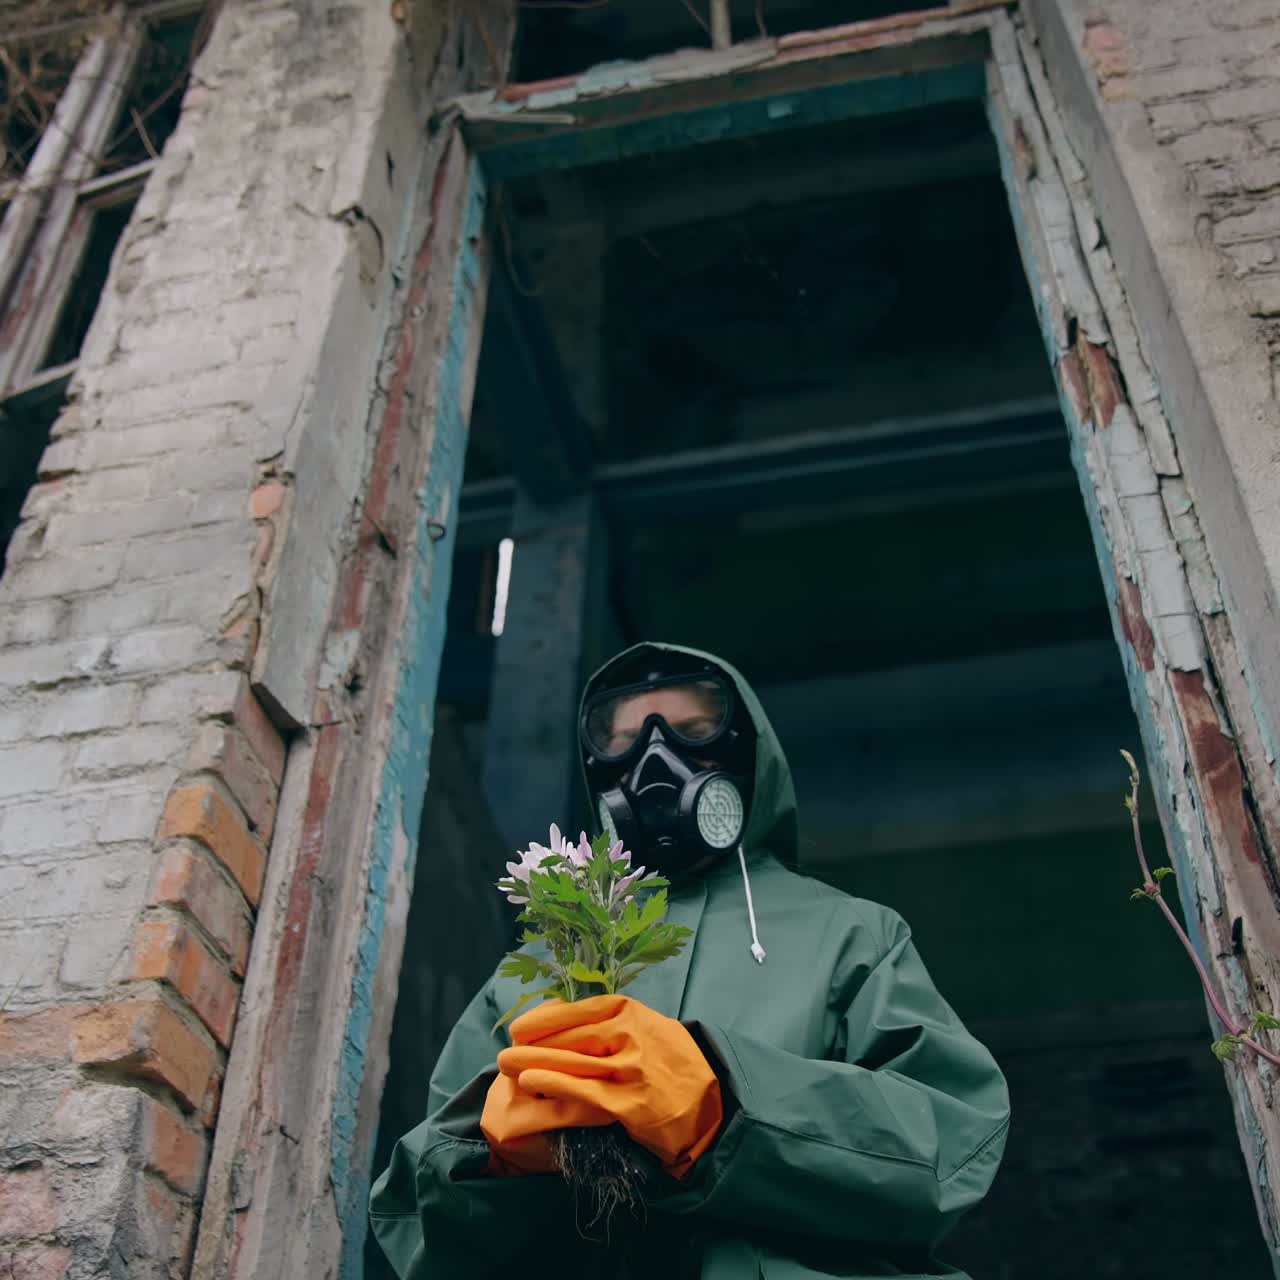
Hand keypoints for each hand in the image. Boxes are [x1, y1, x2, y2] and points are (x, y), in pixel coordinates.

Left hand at [496, 994, 721, 1178]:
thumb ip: (612, 1023)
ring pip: (572, 1063)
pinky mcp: (629, 1104)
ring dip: (532, 1063)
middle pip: (570, 1037)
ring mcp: (630, 1070)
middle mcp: (630, 1036)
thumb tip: (564, 1016)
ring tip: (505, 1065)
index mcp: (632, 1013)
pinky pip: (584, 1092)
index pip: (579, 1010)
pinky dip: (554, 1084)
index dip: (544, 1019)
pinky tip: (532, 1082)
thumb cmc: (672, 1064)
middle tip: (504, 1050)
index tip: (519, 1027)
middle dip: (532, 1043)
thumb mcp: (648, 1027)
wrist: (710, 1107)